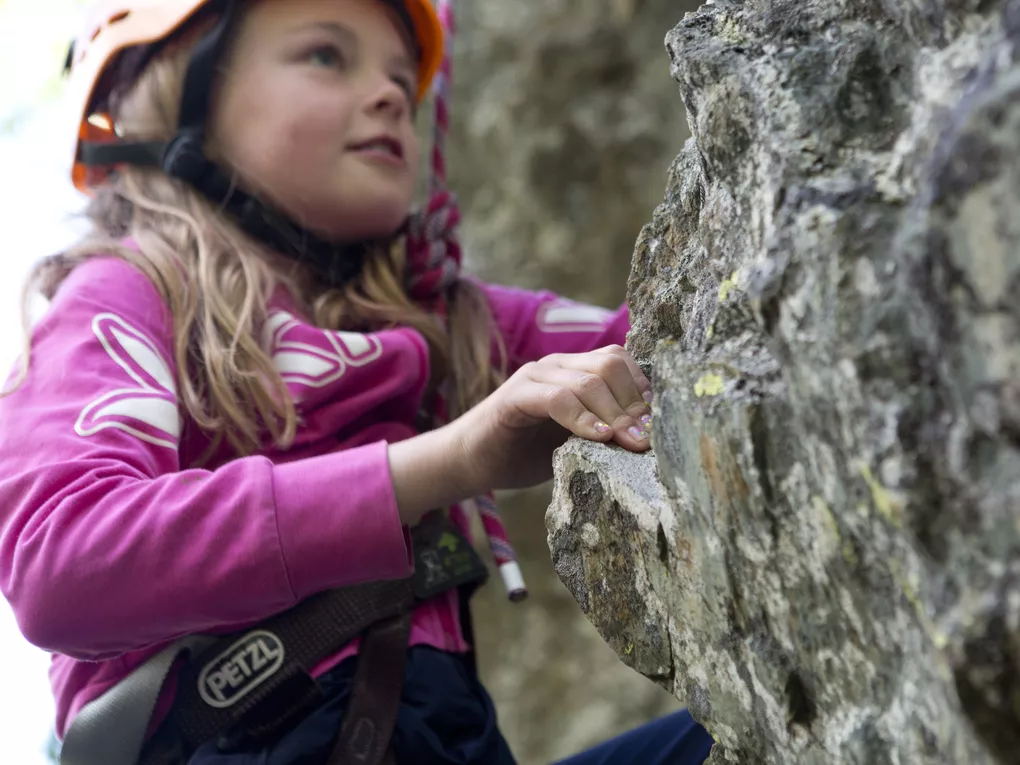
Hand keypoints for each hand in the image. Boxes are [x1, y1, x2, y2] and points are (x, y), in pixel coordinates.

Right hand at [453, 345, 652, 491]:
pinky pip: (557, 399)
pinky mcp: (514, 396)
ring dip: (616, 414)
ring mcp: (535, 376)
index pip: (621, 361)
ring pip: (588, 380)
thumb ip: (605, 431)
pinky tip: (598, 437)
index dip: (644, 391)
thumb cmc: (525, 452)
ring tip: (630, 443)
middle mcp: (557, 365)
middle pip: (611, 364)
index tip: (658, 428)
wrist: (470, 461)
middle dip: (634, 403)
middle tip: (646, 440)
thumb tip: (650, 440)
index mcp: (575, 370)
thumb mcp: (575, 441)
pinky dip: (582, 418)